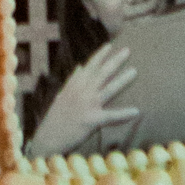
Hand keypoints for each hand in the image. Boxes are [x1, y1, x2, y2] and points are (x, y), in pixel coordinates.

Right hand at [27, 39, 138, 158]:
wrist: (48, 139)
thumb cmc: (56, 118)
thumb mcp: (62, 95)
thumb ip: (72, 80)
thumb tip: (80, 66)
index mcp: (74, 86)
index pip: (89, 66)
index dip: (100, 55)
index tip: (109, 46)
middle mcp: (81, 92)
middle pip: (101, 73)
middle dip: (115, 61)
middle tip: (127, 51)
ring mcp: (87, 105)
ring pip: (109, 89)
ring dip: (122, 80)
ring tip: (134, 71)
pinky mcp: (91, 121)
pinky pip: (111, 116)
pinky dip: (124, 114)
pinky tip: (136, 111)